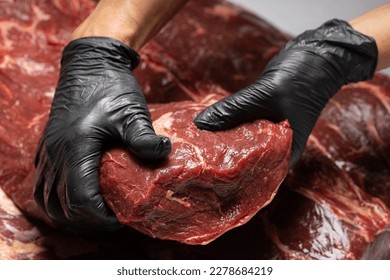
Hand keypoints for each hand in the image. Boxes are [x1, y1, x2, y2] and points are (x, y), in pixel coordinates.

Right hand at [34, 37, 170, 229]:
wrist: (89, 64)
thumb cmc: (111, 87)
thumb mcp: (132, 111)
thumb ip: (144, 136)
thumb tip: (163, 153)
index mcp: (77, 147)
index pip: (80, 199)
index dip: (100, 217)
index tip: (121, 219)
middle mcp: (57, 152)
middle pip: (61, 205)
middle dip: (87, 220)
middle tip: (112, 220)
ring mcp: (48, 149)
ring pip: (46, 198)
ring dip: (68, 213)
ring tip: (93, 215)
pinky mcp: (48, 146)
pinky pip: (43, 183)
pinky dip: (57, 199)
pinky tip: (75, 198)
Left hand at [194, 19, 376, 165]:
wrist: (316, 55)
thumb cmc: (301, 78)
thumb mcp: (263, 95)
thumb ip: (232, 110)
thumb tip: (200, 124)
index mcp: (286, 153)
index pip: (256, 174)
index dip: (232, 175)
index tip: (208, 174)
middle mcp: (278, 147)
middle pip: (246, 159)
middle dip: (223, 159)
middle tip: (197, 160)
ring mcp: (270, 133)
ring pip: (242, 141)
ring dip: (223, 140)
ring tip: (198, 144)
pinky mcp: (263, 118)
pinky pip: (242, 126)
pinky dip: (229, 125)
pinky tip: (210, 126)